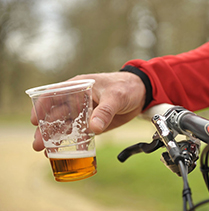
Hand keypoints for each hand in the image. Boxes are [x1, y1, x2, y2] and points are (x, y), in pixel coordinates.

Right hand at [31, 72, 145, 150]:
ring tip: (46, 153)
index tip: (35, 121)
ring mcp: (84, 113)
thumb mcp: (115, 96)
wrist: (141, 94)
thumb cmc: (126, 87)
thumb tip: (94, 128)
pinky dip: (73, 142)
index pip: (54, 94)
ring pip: (65, 126)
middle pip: (56, 115)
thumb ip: (105, 111)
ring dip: (55, 138)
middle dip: (45, 130)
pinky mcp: (93, 123)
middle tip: (37, 145)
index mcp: (78, 87)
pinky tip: (65, 152)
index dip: (41, 107)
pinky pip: (80, 133)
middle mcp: (77, 100)